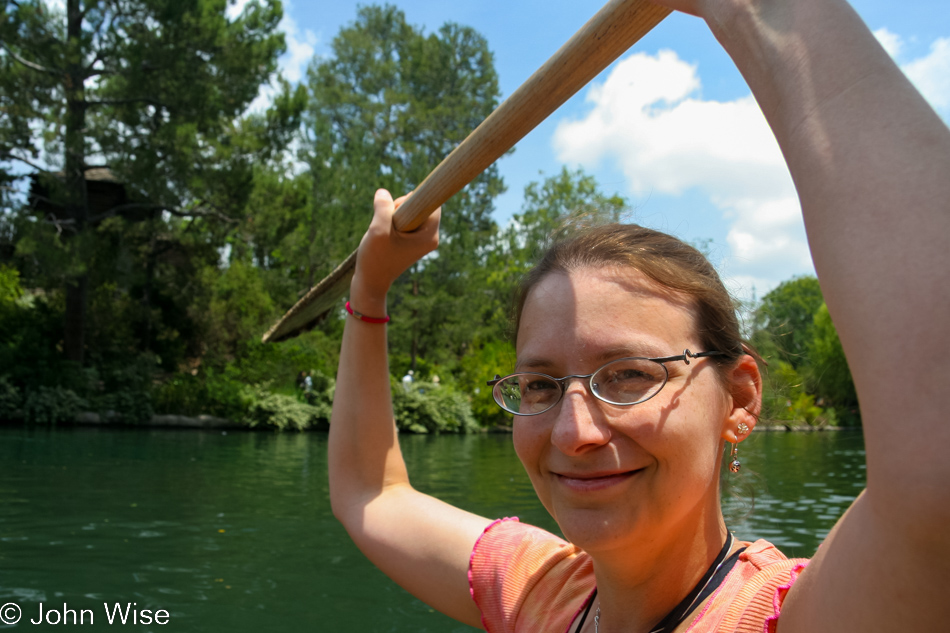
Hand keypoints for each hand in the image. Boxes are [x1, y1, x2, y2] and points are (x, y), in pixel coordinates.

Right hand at [350, 189, 440, 307]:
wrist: (370, 283)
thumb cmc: (376, 259)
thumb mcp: (378, 230)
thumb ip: (382, 208)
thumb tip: (382, 192)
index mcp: (430, 235)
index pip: (432, 202)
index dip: (414, 197)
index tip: (401, 203)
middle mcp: (430, 237)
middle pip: (420, 205)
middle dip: (400, 206)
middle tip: (387, 222)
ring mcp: (421, 240)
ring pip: (409, 212)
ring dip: (393, 214)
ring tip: (383, 231)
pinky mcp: (412, 241)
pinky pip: (404, 220)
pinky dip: (391, 222)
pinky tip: (383, 235)